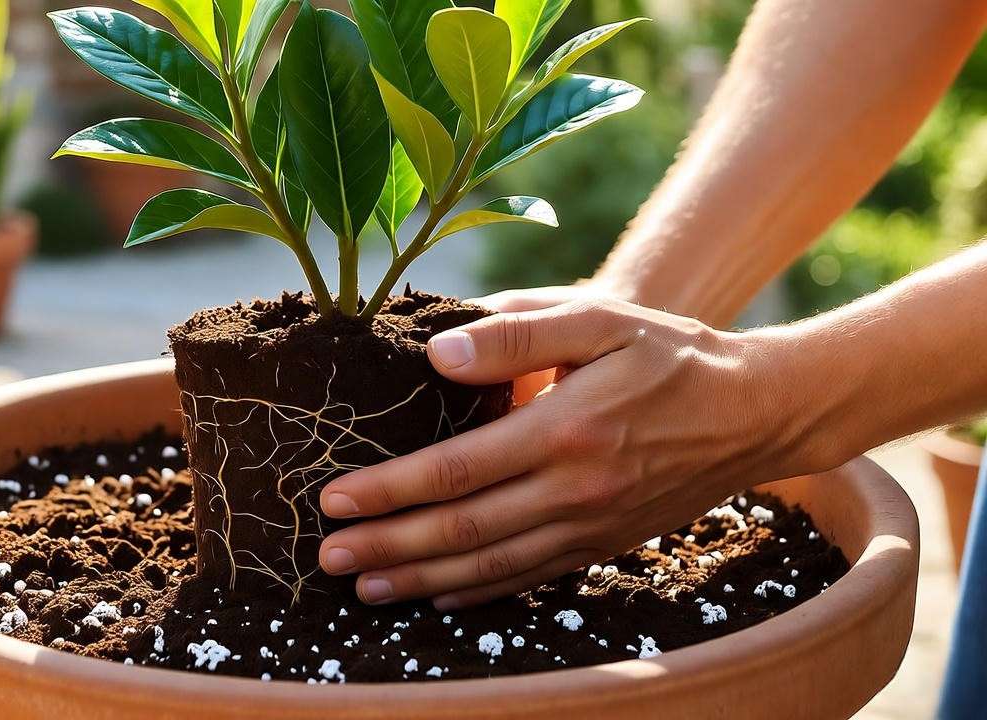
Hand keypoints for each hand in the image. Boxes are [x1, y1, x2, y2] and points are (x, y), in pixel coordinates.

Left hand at [318, 294, 826, 608]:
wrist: (755, 411)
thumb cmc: (670, 354)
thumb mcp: (601, 318)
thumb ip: (519, 331)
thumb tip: (440, 352)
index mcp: (565, 429)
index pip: (455, 470)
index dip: (389, 490)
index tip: (334, 499)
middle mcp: (574, 489)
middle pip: (462, 530)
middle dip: (388, 545)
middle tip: (328, 557)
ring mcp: (590, 525)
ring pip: (490, 564)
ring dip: (421, 578)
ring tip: (365, 586)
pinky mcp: (603, 542)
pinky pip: (529, 577)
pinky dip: (478, 590)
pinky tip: (438, 593)